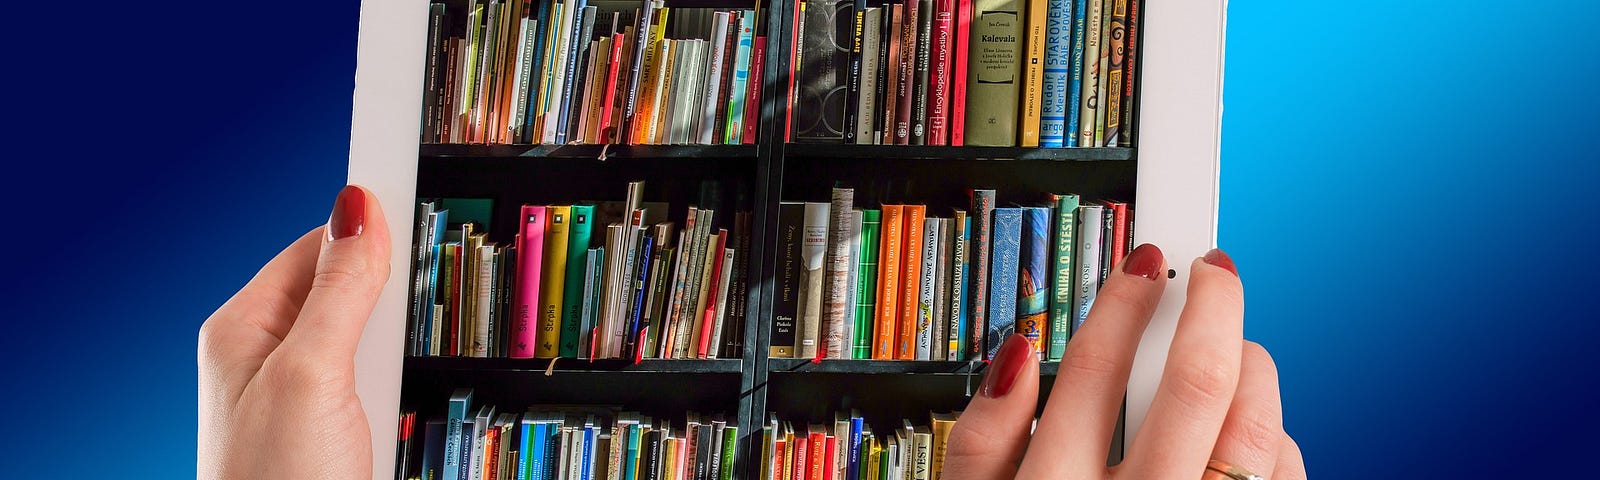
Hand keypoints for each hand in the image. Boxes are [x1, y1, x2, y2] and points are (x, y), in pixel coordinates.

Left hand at [199, 185, 388, 478]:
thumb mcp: (311, 374)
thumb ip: (340, 290)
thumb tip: (357, 206)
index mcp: (245, 328)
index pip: (315, 245)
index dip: (365, 231)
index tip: (418, 204)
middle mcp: (272, 358)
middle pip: (351, 293)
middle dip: (391, 306)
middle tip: (404, 326)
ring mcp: (307, 398)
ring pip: (374, 343)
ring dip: (400, 357)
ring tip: (394, 385)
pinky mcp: (338, 431)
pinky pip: (382, 386)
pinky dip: (403, 392)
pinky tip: (402, 409)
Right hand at [943, 245, 1304, 478]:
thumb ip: (981, 436)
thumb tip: (1019, 353)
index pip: (1101, 366)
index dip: (1129, 298)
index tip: (1146, 265)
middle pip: (1200, 383)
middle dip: (1216, 306)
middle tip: (1215, 273)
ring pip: (1257, 428)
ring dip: (1253, 368)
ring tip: (1235, 350)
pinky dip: (1275, 442)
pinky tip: (1245, 439)